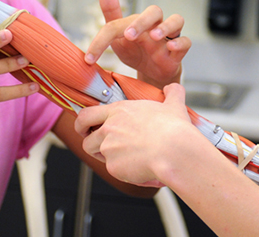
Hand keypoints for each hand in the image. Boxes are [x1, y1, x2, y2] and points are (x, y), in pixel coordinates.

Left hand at [74, 84, 192, 186]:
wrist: (175, 152)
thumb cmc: (174, 129)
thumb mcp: (173, 105)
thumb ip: (171, 94)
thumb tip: (173, 87)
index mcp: (118, 111)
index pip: (87, 114)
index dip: (83, 122)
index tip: (84, 127)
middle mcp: (109, 128)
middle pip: (86, 137)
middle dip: (87, 140)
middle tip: (93, 143)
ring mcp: (109, 148)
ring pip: (95, 153)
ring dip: (104, 156)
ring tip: (122, 157)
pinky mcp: (113, 166)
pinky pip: (113, 169)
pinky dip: (123, 170)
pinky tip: (137, 168)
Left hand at [85, 0, 190, 87]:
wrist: (151, 72)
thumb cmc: (134, 50)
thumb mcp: (117, 36)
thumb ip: (110, 13)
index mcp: (135, 22)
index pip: (120, 22)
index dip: (104, 38)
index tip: (90, 57)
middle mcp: (153, 25)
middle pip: (154, 11)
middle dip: (142, 21)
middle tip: (129, 35)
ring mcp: (167, 37)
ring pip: (176, 20)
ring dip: (166, 26)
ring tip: (154, 36)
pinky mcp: (178, 52)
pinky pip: (186, 42)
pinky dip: (180, 43)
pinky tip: (171, 47)